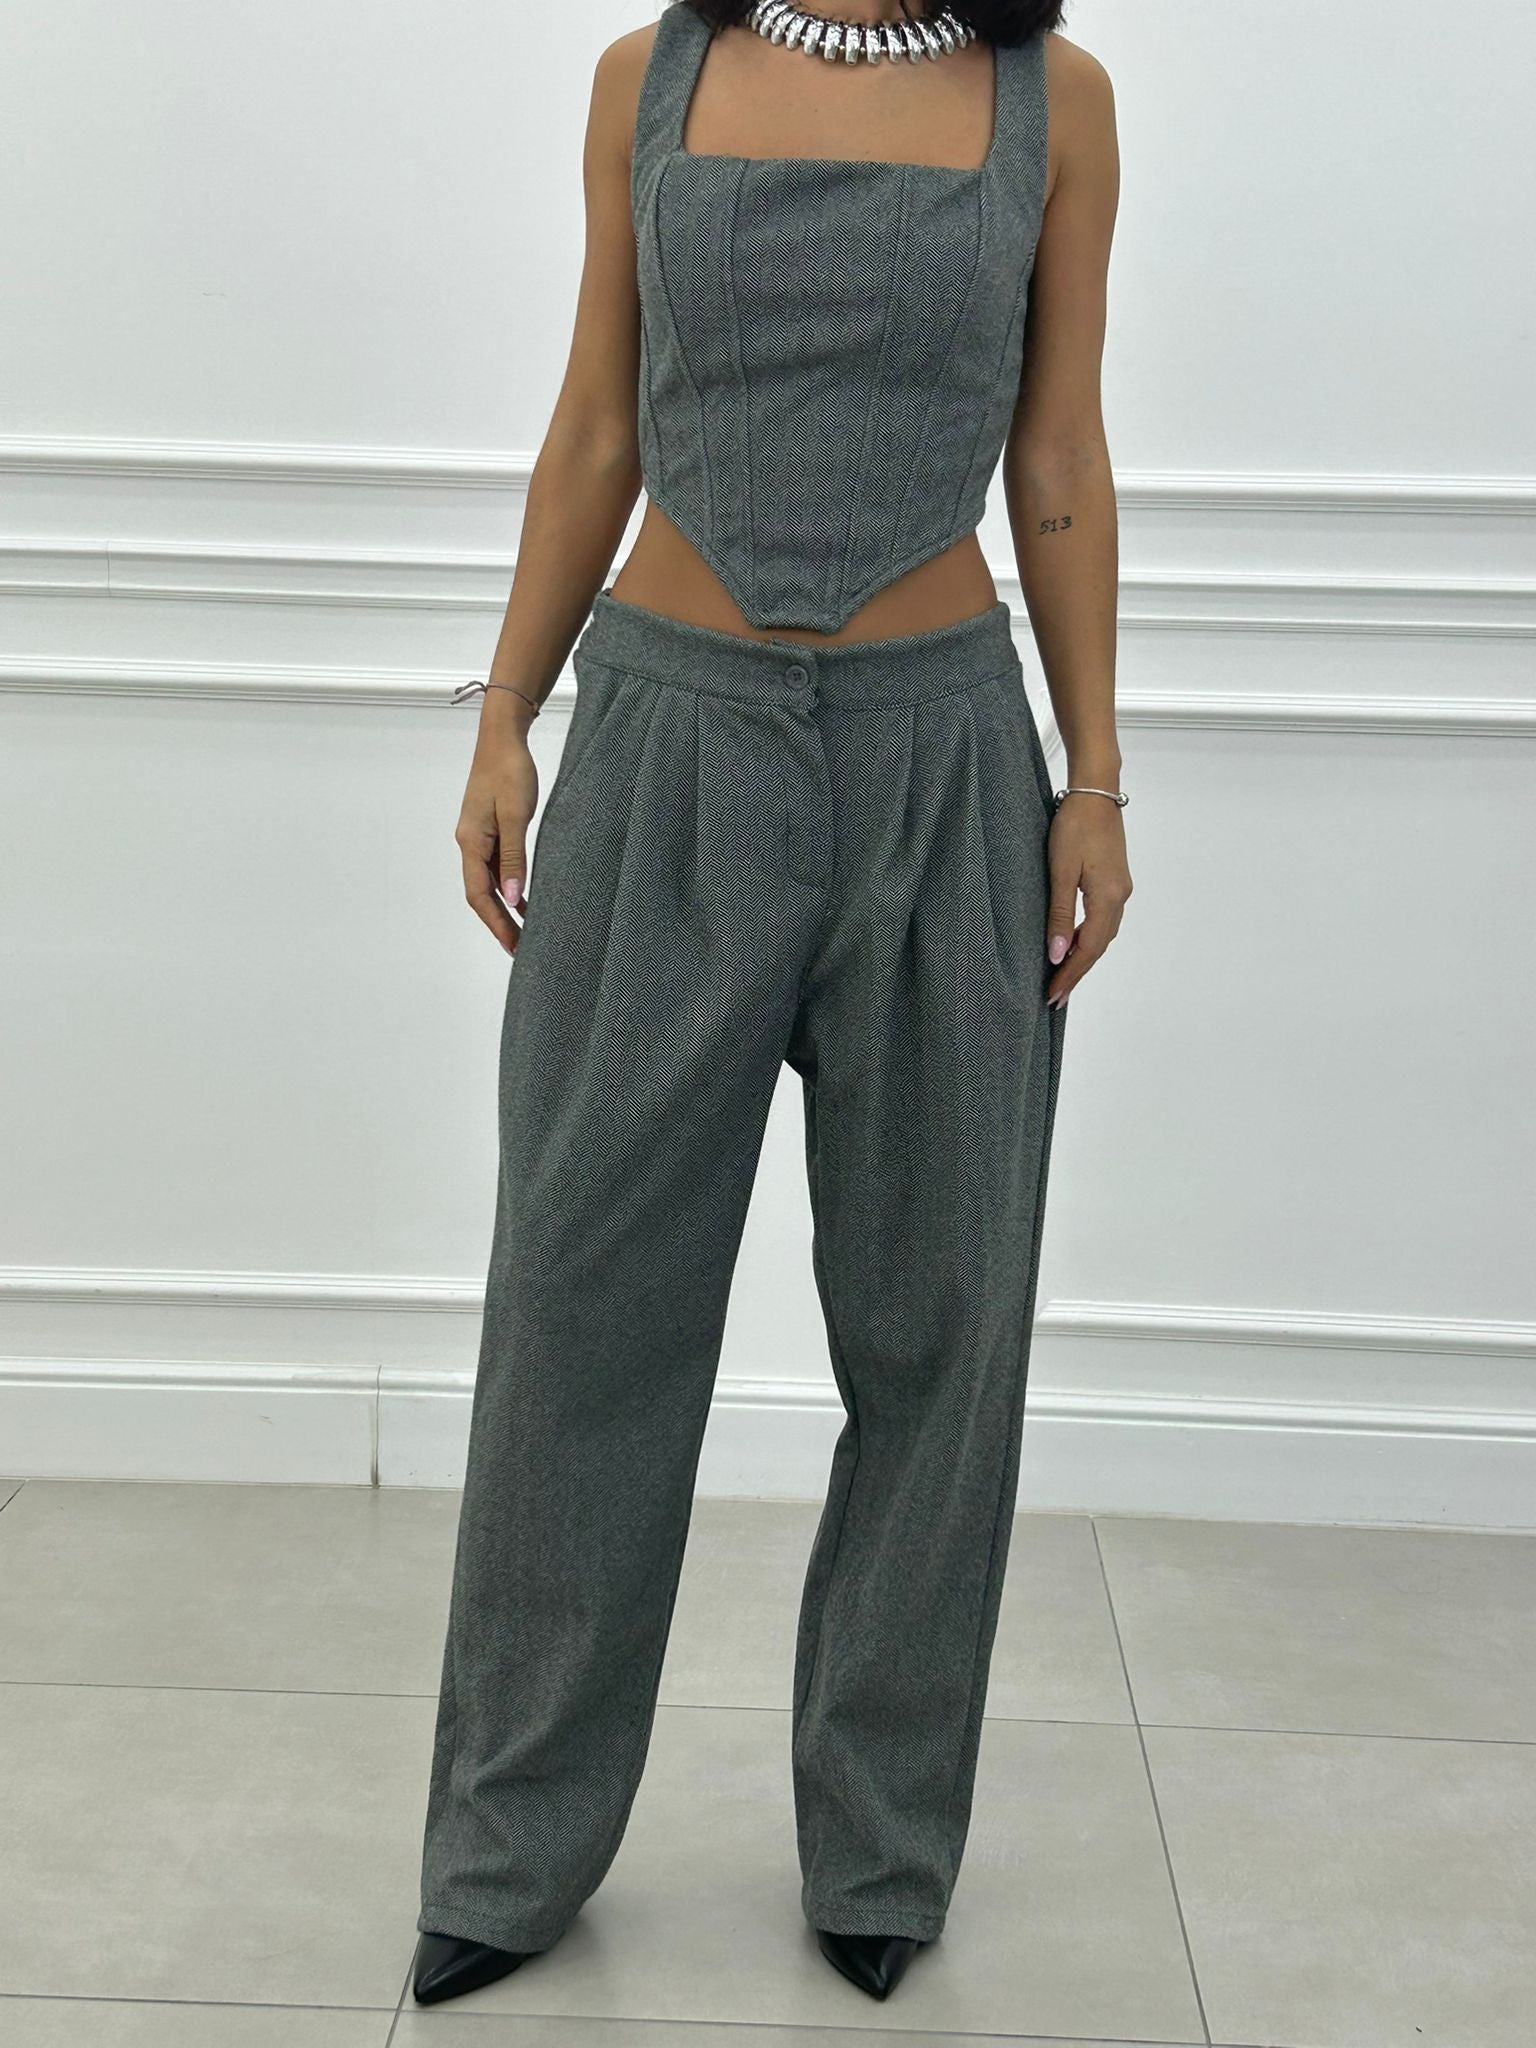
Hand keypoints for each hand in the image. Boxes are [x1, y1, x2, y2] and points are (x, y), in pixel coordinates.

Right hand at [455, 709, 539, 954]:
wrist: (502, 737)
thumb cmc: (510, 770)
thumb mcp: (515, 815)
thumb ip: (513, 858)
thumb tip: (511, 898)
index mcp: (470, 842)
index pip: (478, 895)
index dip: (495, 923)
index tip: (513, 947)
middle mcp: (470, 843)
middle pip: (481, 894)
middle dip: (499, 923)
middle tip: (520, 950)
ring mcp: (479, 837)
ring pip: (489, 883)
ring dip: (505, 908)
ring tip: (525, 933)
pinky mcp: (491, 830)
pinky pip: (497, 867)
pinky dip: (510, 887)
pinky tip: (526, 900)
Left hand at [1045, 791, 1131, 1007]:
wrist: (1096, 792)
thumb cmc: (1074, 826)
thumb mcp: (1060, 871)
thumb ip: (1060, 914)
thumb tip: (1057, 953)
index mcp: (1108, 898)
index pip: (1088, 949)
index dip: (1070, 974)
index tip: (1053, 995)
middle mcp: (1120, 898)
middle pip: (1098, 947)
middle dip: (1076, 973)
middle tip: (1054, 997)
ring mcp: (1121, 889)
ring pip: (1102, 935)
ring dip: (1082, 957)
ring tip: (1061, 977)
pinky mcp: (1115, 881)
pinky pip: (1102, 920)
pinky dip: (1087, 938)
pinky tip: (1072, 944)